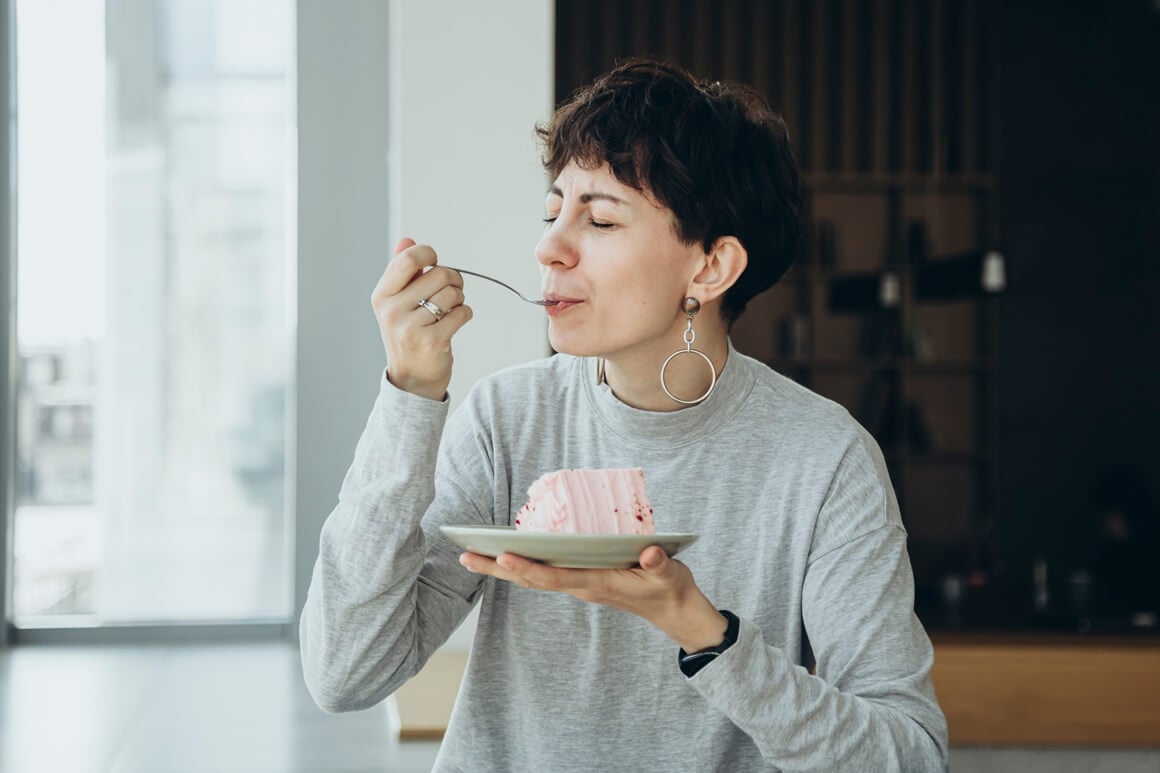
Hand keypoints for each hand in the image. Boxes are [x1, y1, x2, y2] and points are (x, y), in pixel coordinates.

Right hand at [372, 238, 472, 399]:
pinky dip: (464, 313)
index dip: (428, 254)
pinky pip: (461, 313)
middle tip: (451, 290)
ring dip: (459, 298)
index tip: (434, 261)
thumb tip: (407, 240)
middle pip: (438, 274)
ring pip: (452, 293)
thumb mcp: (397, 302)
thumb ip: (402, 271)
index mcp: (382, 296)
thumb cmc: (407, 335)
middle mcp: (392, 310)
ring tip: (450, 309)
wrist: (412, 379)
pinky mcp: (433, 341)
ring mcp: (411, 327)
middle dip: (453, 279)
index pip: (407, 259)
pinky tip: (455, 321)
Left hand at [459, 545, 728, 651]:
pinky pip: (545, 573)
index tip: (502, 557)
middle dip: (498, 567)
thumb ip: (659, 563)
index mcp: (596, 583)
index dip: (528, 567)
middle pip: (532, 578)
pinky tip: (507, 554)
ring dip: (502, 567)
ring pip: (534, 576)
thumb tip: (649, 551)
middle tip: (464, 555)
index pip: (554, 576)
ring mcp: (579, 583)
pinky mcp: (582, 579)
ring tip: (471, 554)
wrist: (674, 611)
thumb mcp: (669, 574)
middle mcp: (581, 585)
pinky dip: (522, 564)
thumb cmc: (670, 589)